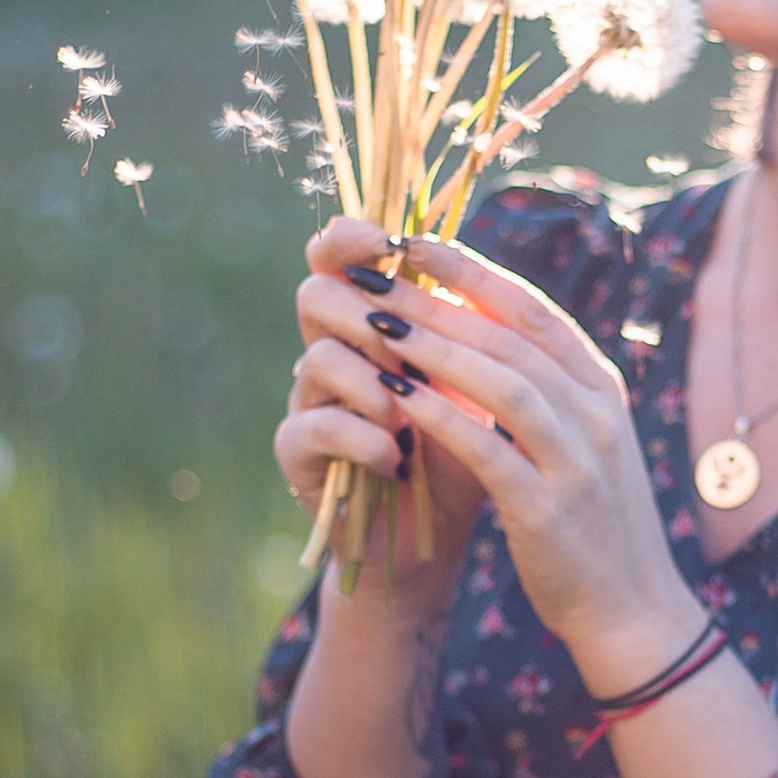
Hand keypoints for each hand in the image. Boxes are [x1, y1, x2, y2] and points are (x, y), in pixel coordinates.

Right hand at [279, 214, 486, 613]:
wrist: (436, 539)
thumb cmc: (463, 455)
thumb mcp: (476, 385)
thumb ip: (469, 329)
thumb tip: (479, 267)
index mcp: (371, 324)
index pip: (337, 257)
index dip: (351, 238)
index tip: (391, 240)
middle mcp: (330, 353)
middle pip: (315, 294)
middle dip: (368, 313)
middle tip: (405, 344)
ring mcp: (309, 403)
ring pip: (316, 358)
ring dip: (371, 382)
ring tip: (408, 415)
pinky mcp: (297, 457)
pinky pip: (316, 426)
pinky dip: (363, 439)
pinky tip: (397, 459)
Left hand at [295, 220, 703, 686]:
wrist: (632, 610)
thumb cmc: (589, 521)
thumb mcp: (575, 441)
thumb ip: (539, 387)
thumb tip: (469, 328)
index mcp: (600, 388)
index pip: (532, 310)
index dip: (472, 271)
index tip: (414, 243)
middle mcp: (596, 413)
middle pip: (510, 336)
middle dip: (438, 299)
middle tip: (375, 274)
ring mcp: (578, 461)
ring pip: (504, 382)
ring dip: (435, 348)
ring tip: (376, 323)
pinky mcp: (550, 511)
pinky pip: (490, 451)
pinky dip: (441, 419)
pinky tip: (396, 396)